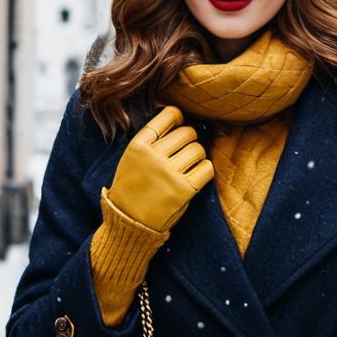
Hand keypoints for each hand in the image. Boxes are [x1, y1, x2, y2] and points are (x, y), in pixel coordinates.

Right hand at [105, 106, 213, 231]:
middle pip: (187, 133)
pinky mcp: (183, 190)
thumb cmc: (133, 187)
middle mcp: (153, 157)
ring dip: (198, 155)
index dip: (178, 116)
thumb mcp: (132, 159)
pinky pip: (206, 168)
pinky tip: (198, 174)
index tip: (180, 122)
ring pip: (198, 150)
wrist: (129, 220)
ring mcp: (168, 174)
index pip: (166, 116)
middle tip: (186, 149)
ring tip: (190, 163)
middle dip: (190, 138)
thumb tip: (181, 123)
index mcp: (138, 146)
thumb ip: (151, 142)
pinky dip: (206, 169)